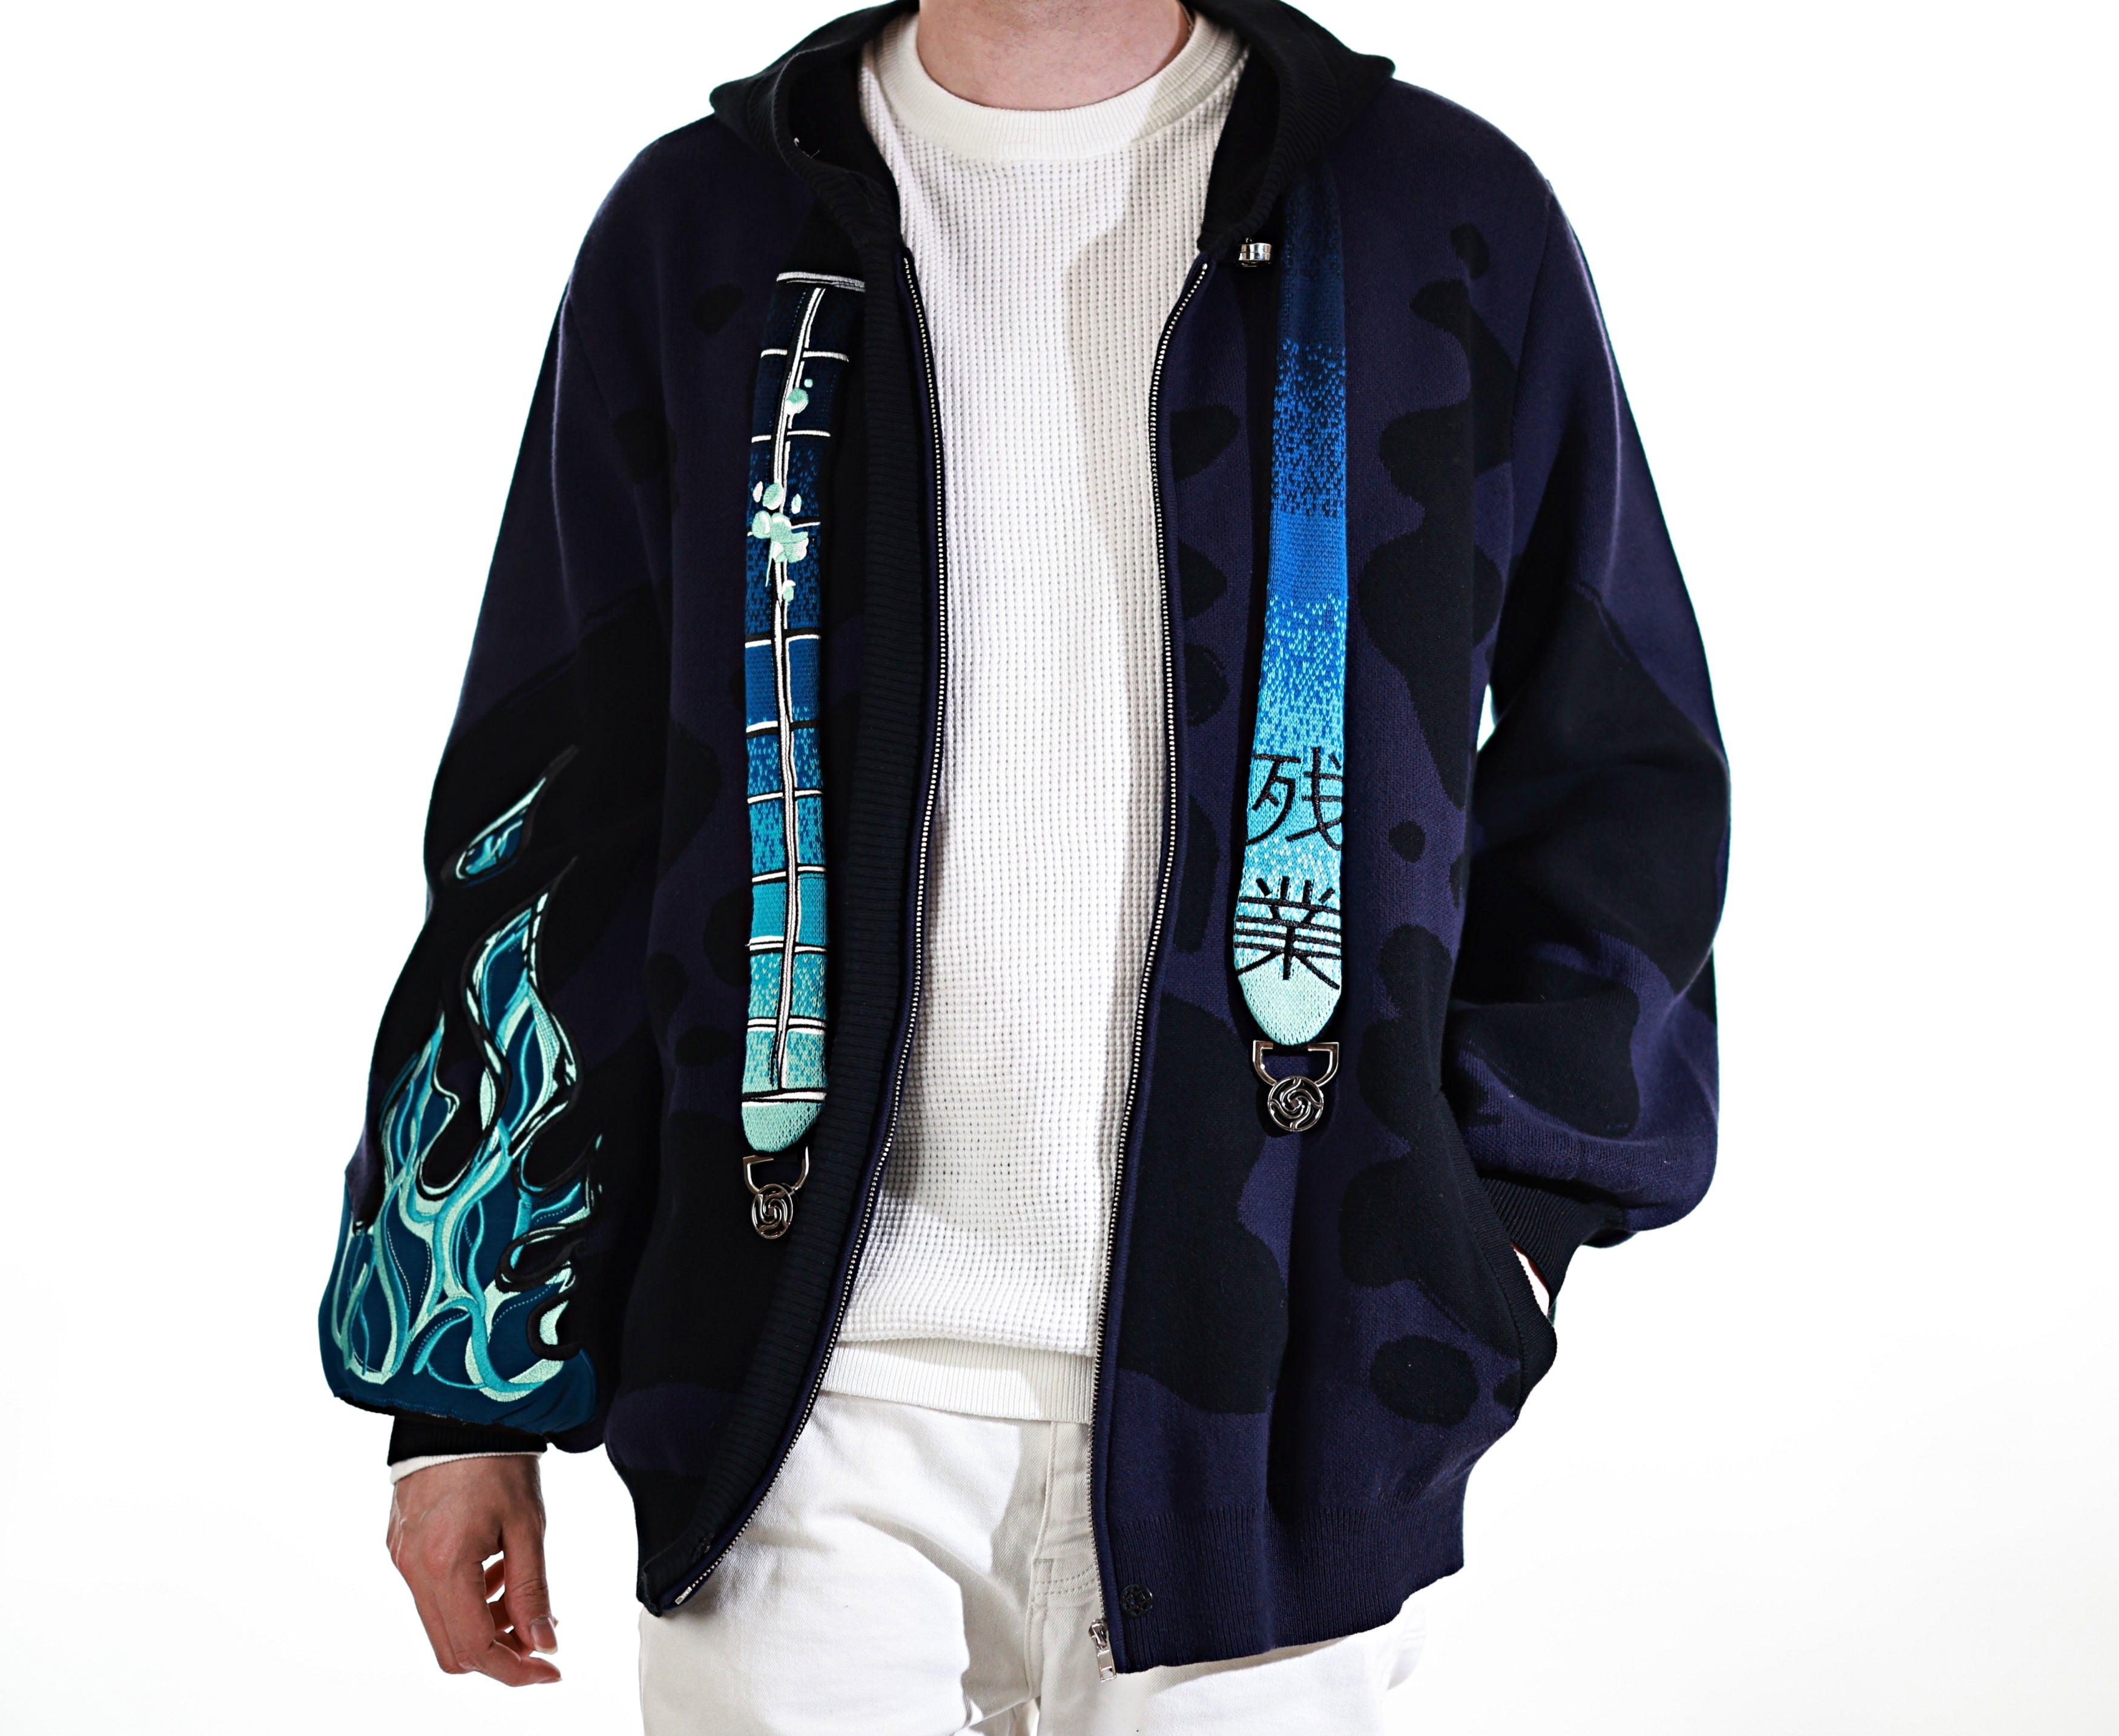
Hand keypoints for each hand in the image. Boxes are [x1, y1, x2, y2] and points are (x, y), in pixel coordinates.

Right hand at [386, 1455, 559, 1685]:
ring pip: (441, 1624)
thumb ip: (532, 1590)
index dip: (516, 1669)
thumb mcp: (527, 1526)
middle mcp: (414, 1568)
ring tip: (521, 1596)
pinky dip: (466, 1599)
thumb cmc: (498, 1459)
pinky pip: (431, 1594)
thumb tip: (543, 1642)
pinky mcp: (400, 1546)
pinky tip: (495, 1572)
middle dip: (500, 1653)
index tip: (550, 1668)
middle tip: (540, 1638)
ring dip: (484, 1625)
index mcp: (445, 1564)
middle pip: (452, 1649)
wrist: (458, 1408)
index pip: (475, 1648)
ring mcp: (402, 1558)